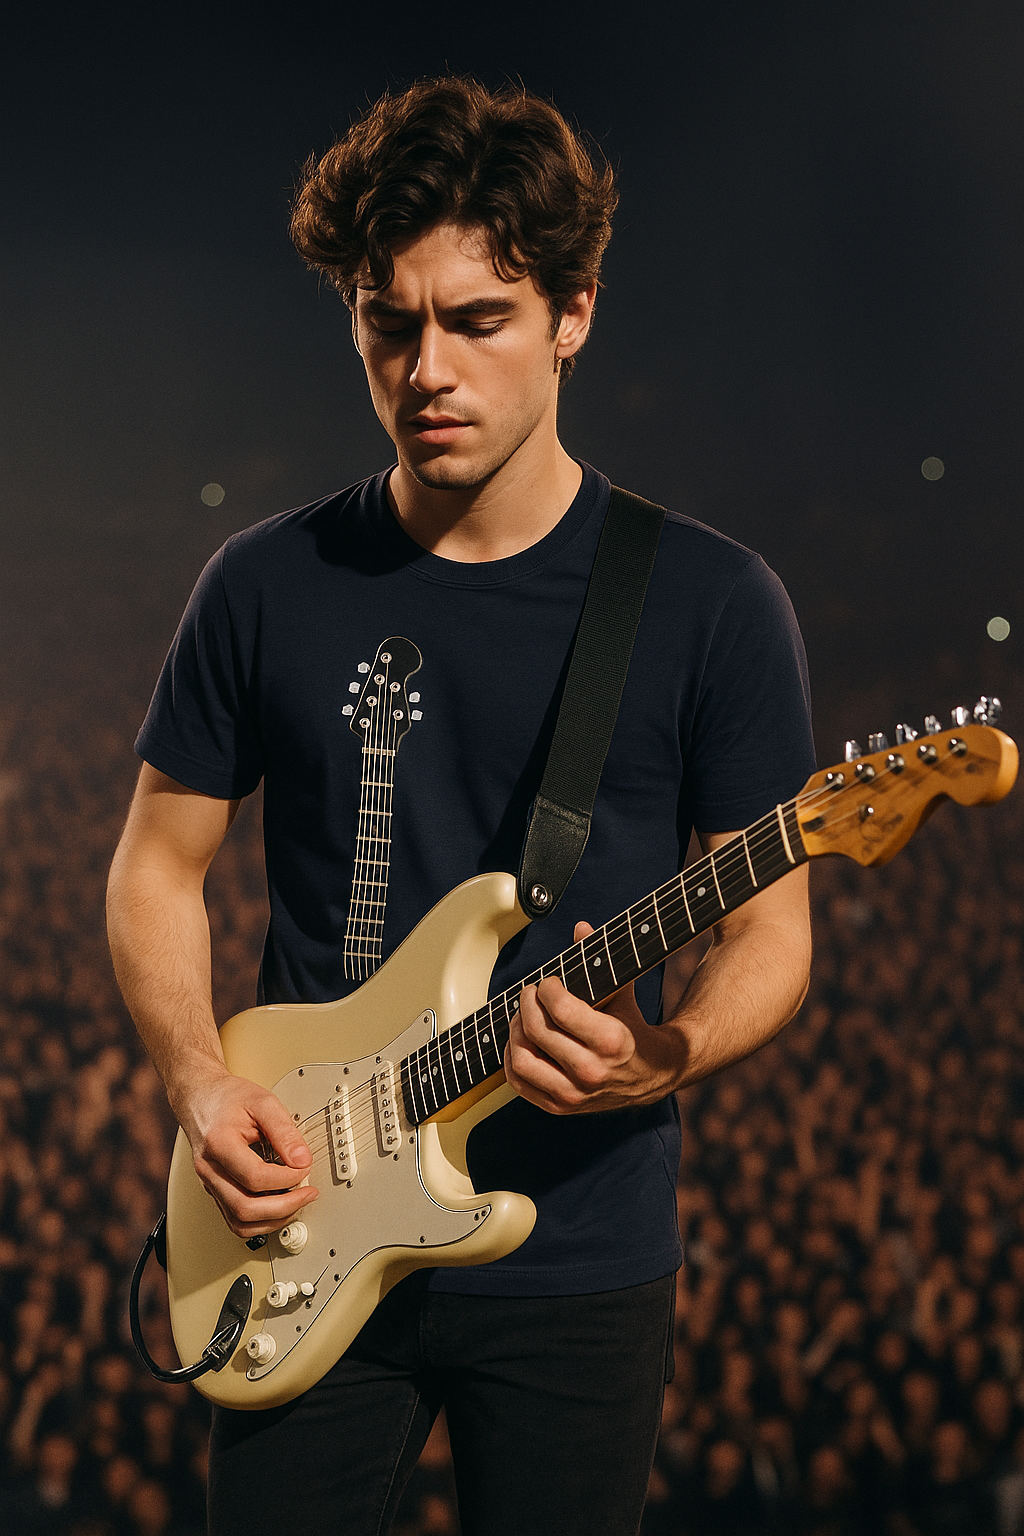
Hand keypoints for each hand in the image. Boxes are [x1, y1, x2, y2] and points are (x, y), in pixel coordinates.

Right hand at [176, 1070, 317, 1237]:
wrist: (200, 1097)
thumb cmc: (228, 1097)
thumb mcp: (263, 1101)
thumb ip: (284, 1130)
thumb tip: (301, 1159)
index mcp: (219, 1143)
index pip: (254, 1177)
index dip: (286, 1178)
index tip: (304, 1168)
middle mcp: (209, 1169)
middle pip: (244, 1208)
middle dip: (284, 1207)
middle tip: (307, 1194)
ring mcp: (209, 1183)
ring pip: (238, 1222)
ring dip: (272, 1220)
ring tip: (296, 1203)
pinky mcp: (215, 1190)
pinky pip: (235, 1218)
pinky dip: (260, 1220)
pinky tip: (278, 1206)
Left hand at [505, 922, 678, 1113]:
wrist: (654, 1074)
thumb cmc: (633, 1027)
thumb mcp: (622, 991)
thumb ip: (600, 958)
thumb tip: (581, 928)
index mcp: (610, 1040)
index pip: (560, 1009)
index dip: (546, 988)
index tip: (548, 982)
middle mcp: (591, 1071)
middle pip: (536, 1031)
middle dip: (526, 1003)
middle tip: (531, 993)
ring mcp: (575, 1093)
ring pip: (522, 1060)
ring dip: (515, 1032)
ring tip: (523, 1016)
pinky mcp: (562, 1107)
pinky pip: (520, 1084)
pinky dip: (511, 1060)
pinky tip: (519, 1041)